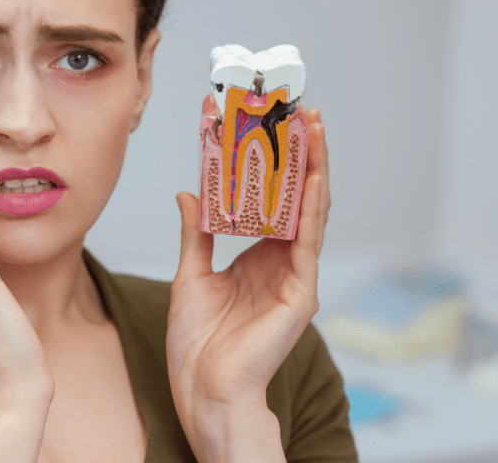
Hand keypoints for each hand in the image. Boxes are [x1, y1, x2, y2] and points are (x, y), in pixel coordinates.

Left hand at [167, 108, 329, 423]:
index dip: (268, 163)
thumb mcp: (191, 274)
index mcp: (259, 255)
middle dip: (300, 155)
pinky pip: (309, 240)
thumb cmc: (198, 340)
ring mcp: (295, 274)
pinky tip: (314, 175)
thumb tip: (188, 193)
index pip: (270, 199)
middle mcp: (282, 259)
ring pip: (310, 211)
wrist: (204, 388)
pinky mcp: (301, 291)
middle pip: (296, 197)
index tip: (261, 127)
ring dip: (314, 168)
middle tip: (300, 114)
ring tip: (313, 128)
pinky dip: (313, 206)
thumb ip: (195, 233)